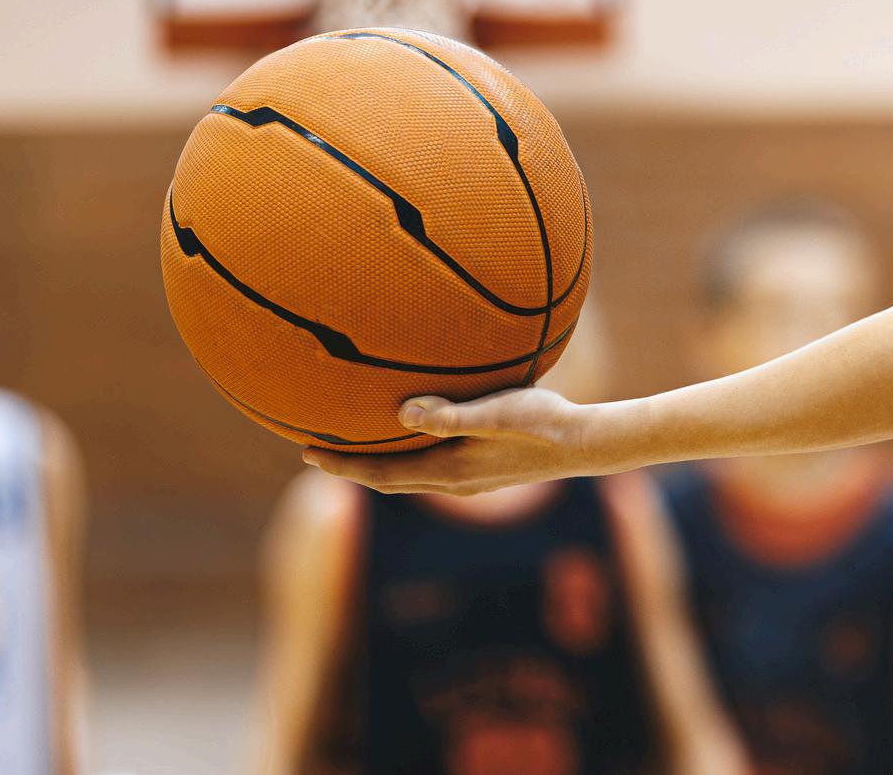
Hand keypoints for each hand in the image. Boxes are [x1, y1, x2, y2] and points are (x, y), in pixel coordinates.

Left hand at [300, 388, 615, 494]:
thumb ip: (453, 414)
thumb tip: (403, 411)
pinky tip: (409, 432)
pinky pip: (428, 466)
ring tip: (353, 441)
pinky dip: (404, 455)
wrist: (586, 444)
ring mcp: (468, 478)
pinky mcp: (482, 469)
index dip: (342, 466)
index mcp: (448, 470)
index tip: (306, 451)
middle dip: (349, 467)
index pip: (380, 473)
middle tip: (313, 449)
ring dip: (376, 462)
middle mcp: (453, 481)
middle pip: (387, 479)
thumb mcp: (499, 411)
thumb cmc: (545, 421)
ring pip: (407, 475)